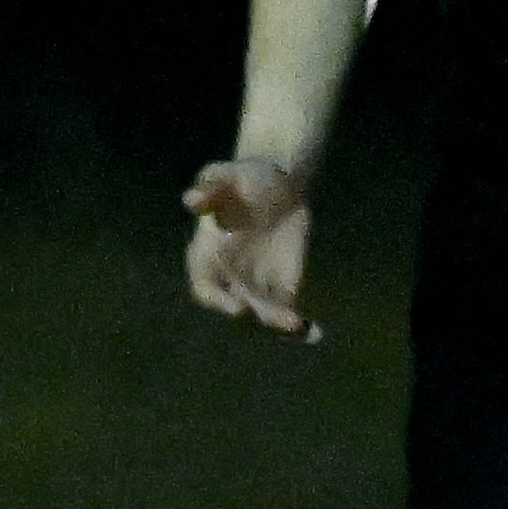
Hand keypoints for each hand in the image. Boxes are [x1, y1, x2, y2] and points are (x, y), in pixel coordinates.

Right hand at [184, 159, 318, 338]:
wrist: (277, 186)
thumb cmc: (243, 179)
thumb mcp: (227, 176)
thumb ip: (211, 188)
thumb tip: (192, 199)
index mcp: (207, 255)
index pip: (204, 287)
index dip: (217, 299)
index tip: (237, 306)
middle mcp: (228, 277)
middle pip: (239, 304)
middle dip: (256, 312)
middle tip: (278, 318)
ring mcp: (255, 286)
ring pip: (263, 312)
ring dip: (279, 322)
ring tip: (297, 324)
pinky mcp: (281, 289)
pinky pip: (287, 312)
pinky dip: (299, 327)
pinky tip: (315, 332)